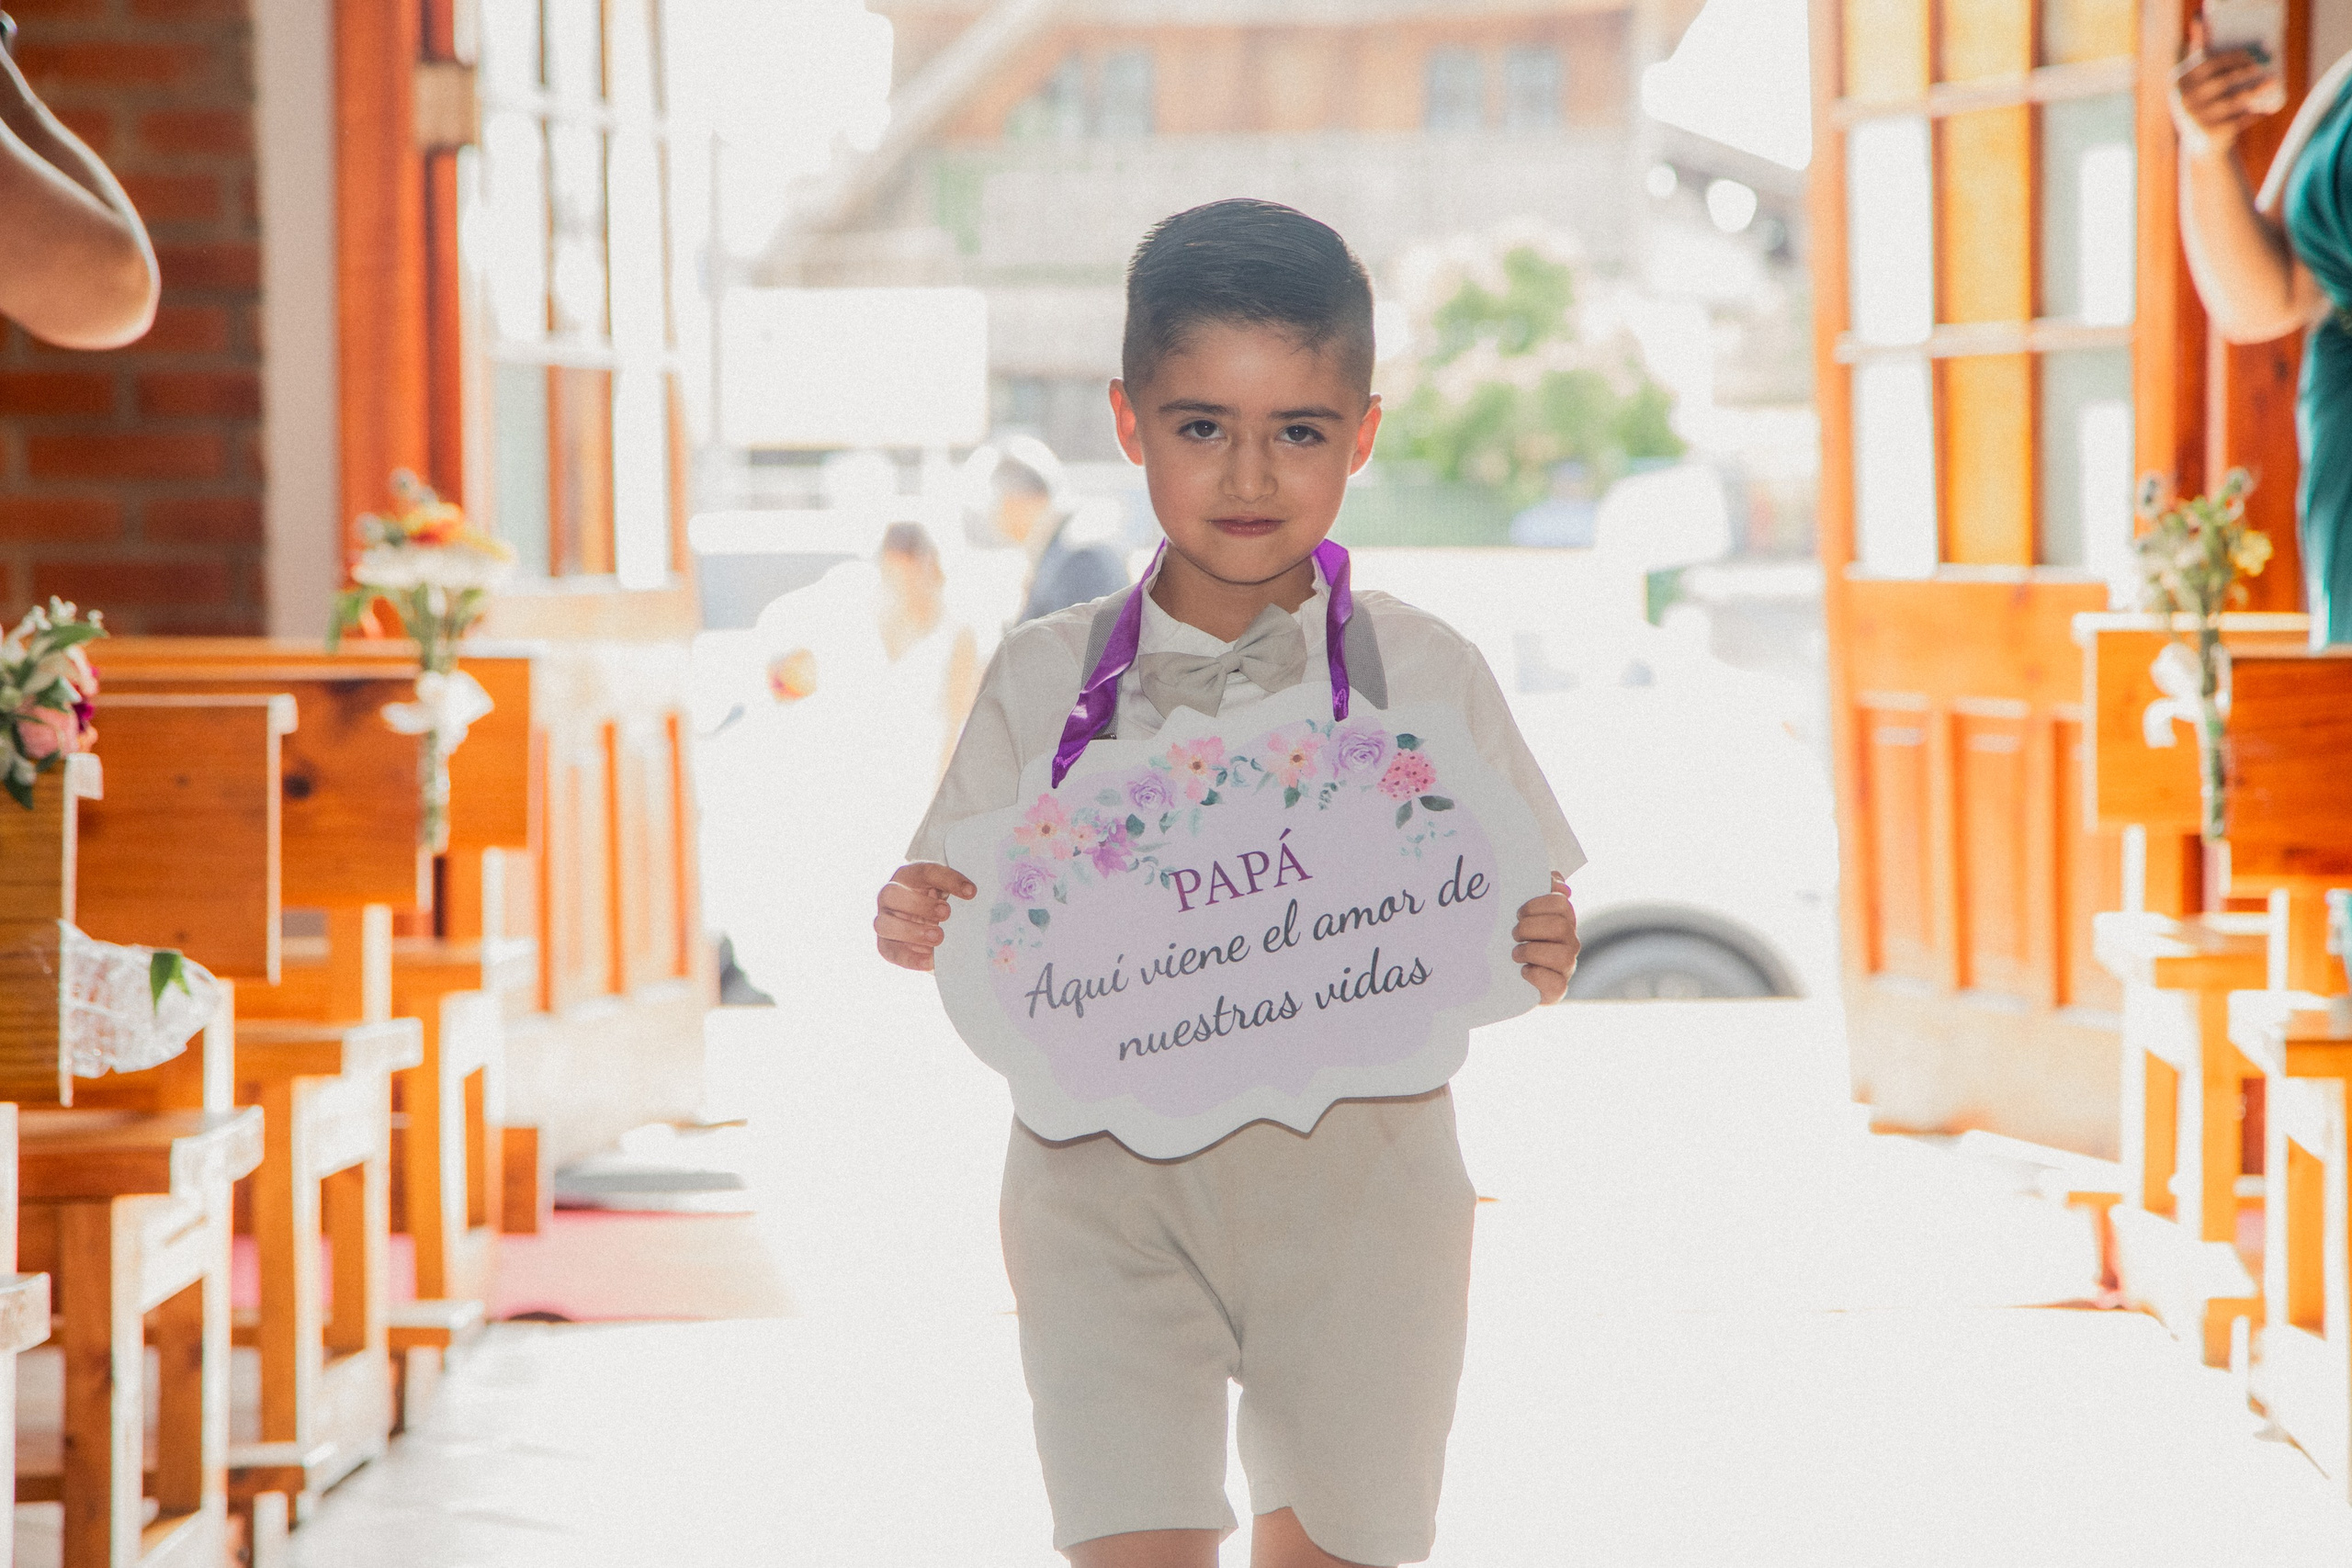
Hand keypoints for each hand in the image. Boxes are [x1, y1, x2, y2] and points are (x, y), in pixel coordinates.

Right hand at [874, 861, 975, 971]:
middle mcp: (890, 895)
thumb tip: (973, 894)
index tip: (971, 892)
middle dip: (919, 904)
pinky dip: (910, 958)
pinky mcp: (884, 944)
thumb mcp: (949, 895)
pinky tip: (930, 961)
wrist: (931, 928)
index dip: (948, 880)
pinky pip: (889, 951)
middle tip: (946, 913)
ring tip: (938, 938)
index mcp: (908, 876)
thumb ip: (958, 893)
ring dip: (911, 932)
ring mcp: (884, 920)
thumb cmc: (941, 905)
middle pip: (892, 894)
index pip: (925, 872)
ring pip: (884, 924)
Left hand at [1512, 872, 1578, 1004]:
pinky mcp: (1557, 990)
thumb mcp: (1521, 911)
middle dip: (1530, 928)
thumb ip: (1539, 887)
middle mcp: (1569, 942)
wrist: (1502, 977)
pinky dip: (1536, 976)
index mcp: (1562, 919)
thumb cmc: (1513, 938)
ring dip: (1532, 952)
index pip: (1561, 903)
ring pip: (1562, 956)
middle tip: (1514, 934)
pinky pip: (1556, 984)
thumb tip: (1560, 884)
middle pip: (1560, 927)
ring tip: (1515, 954)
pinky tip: (1523, 971)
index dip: (1537, 905)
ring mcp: (1565, 967)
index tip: (1518, 912)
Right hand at [2171, 17, 2280, 157]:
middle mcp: (2182, 101)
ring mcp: (2195, 119)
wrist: (2202, 146)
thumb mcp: (2197, 79)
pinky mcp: (2210, 134)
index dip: (2233, 56)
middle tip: (2264, 65)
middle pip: (2222, 80)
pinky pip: (2238, 119)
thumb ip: (2199, 50)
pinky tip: (2265, 108)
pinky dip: (2253, 113)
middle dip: (2246, 70)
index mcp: (2178, 82)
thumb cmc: (2205, 102)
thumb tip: (2200, 16)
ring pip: (2233, 99)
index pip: (2208, 63)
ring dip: (2257, 89)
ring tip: (2273, 82)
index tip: (2252, 54)